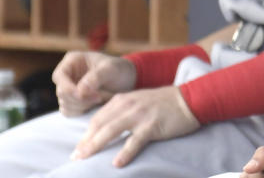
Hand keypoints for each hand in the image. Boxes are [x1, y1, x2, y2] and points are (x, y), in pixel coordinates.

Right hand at [52, 51, 136, 115]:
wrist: (127, 81)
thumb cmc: (119, 70)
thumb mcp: (111, 69)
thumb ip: (96, 77)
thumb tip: (80, 90)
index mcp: (72, 61)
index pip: (59, 76)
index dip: (68, 88)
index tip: (84, 95)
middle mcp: (67, 74)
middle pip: (61, 92)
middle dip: (79, 99)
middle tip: (98, 97)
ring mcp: (69, 89)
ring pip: (65, 104)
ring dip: (81, 106)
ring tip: (99, 99)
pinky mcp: (73, 101)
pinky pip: (69, 112)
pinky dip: (81, 112)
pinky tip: (94, 105)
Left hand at [71, 85, 199, 166]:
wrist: (188, 99)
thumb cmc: (162, 104)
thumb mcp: (137, 102)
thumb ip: (121, 112)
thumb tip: (104, 131)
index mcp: (122, 100)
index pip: (97, 118)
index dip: (86, 134)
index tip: (78, 148)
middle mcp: (127, 105)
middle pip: (100, 125)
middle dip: (86, 142)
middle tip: (76, 157)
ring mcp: (139, 115)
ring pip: (112, 131)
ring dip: (96, 145)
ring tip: (86, 159)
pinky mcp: (152, 125)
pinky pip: (135, 141)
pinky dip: (125, 152)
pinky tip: (117, 163)